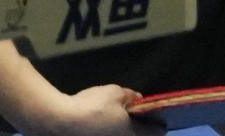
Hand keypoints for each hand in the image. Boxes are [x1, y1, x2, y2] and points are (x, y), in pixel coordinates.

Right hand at [36, 82, 157, 134]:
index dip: (160, 121)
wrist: (64, 122)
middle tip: (138, 114)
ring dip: (126, 128)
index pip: (157, 132)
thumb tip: (138, 99)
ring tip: (120, 115)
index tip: (158, 114)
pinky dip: (112, 129)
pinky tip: (105, 120)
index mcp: (135, 134)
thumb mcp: (115, 93)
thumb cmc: (95, 107)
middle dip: (142, 127)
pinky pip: (111, 134)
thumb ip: (130, 96)